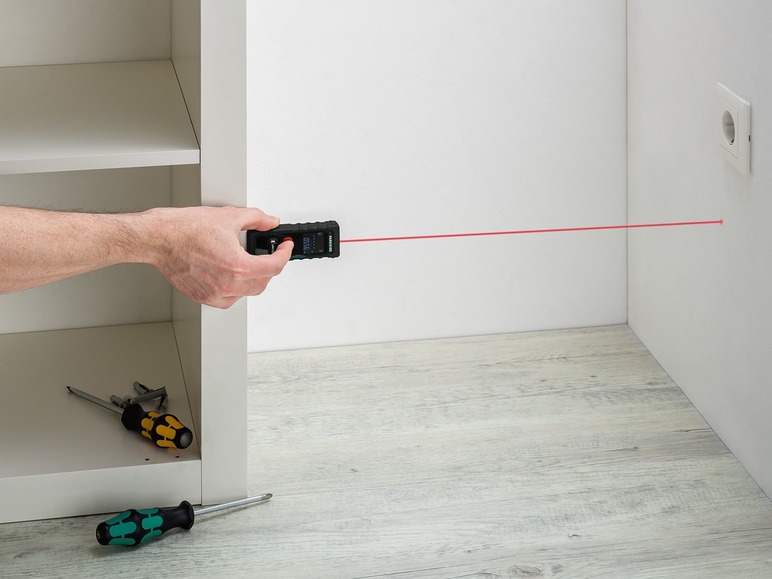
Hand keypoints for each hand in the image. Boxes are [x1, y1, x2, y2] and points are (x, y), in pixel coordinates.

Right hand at [142, 206, 292, 308]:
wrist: (158, 238)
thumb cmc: (184, 229)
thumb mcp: (228, 216)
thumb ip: (256, 219)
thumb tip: (269, 222)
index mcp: (238, 267)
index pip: (274, 266)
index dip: (284, 254)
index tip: (285, 248)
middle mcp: (228, 285)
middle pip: (263, 282)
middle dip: (270, 267)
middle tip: (270, 253)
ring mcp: (215, 294)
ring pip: (247, 292)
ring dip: (254, 279)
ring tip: (249, 262)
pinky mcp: (204, 297)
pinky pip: (229, 298)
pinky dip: (236, 288)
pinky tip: (231, 273)